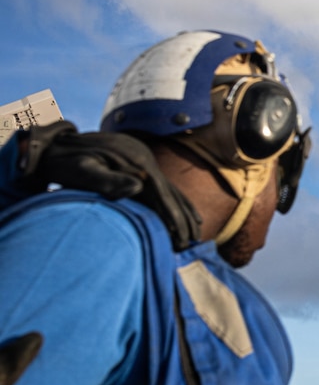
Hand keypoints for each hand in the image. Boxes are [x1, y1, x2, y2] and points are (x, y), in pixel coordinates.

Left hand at [17, 121, 201, 250]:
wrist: (56, 143)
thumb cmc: (64, 162)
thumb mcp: (81, 170)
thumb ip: (108, 179)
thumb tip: (138, 186)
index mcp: (136, 162)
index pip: (162, 193)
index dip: (173, 216)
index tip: (182, 237)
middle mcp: (145, 159)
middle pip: (171, 192)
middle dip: (183, 217)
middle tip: (193, 241)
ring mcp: (143, 160)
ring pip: (170, 189)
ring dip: (183, 211)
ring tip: (196, 232)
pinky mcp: (138, 164)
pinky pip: (161, 186)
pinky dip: (174, 201)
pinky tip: (181, 213)